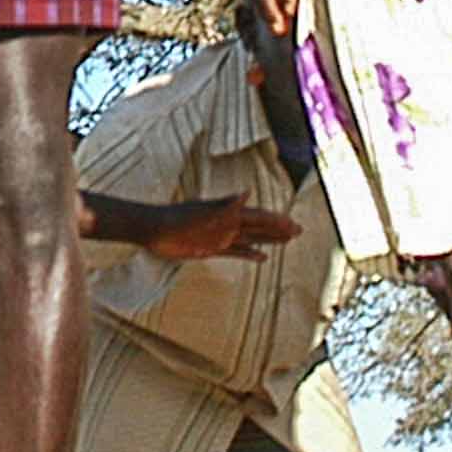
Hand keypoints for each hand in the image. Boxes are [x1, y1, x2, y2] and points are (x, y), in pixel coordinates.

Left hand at [120, 200, 297, 261]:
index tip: (294, 225)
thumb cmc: (177, 219)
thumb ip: (226, 205)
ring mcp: (219, 236)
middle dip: (278, 228)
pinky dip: (249, 254)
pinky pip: (236, 252)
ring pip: (250, 238)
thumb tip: (247, 192)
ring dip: (268, 240)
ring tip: (287, 241)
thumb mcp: (202, 212)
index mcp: (228, 213)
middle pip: (258, 226)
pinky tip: (261, 258)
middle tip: (298, 231)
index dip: (276, 221)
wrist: (153, 229)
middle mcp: (227, 223)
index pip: (258, 217)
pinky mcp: (210, 249)